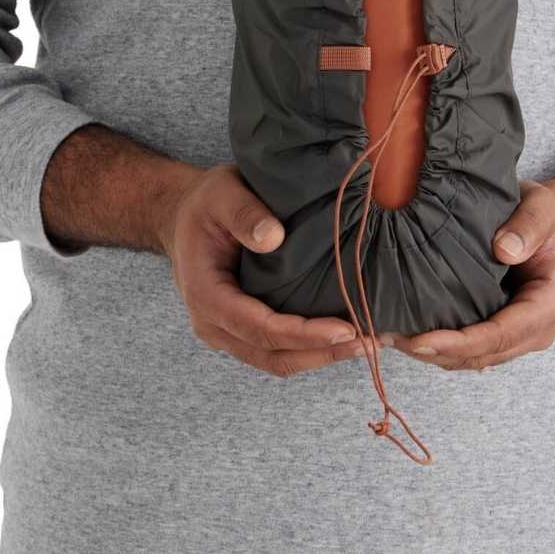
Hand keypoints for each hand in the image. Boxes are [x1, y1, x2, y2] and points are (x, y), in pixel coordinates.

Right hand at [165, 164, 372, 376]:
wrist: (184, 216)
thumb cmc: (206, 203)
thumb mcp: (222, 193)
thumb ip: (243, 213)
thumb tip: (273, 239)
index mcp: (205, 295)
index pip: (258, 328)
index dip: (303, 334)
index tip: (345, 328)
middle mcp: (213, 324)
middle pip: (272, 356)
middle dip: (322, 353)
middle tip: (369, 343)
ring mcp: (227, 332)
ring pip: (277, 360)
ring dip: (321, 356)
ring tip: (368, 345)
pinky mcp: (243, 329)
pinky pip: (277, 349)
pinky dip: (311, 348)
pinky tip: (345, 336)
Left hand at [389, 180, 554, 370]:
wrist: (548, 224)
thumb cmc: (546, 215)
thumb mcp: (543, 208)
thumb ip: (528, 226)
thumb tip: (504, 250)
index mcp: (549, 303)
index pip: (501, 334)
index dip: (459, 342)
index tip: (421, 340)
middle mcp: (536, 328)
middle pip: (482, 354)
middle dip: (435, 352)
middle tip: (389, 339)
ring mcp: (518, 334)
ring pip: (472, 358)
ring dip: (431, 354)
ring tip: (389, 339)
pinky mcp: (499, 329)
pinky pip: (469, 348)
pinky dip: (439, 346)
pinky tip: (406, 336)